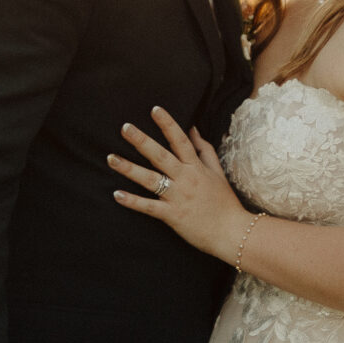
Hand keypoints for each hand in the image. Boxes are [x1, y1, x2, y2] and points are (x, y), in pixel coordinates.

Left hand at [110, 106, 249, 259]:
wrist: (232, 232)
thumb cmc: (225, 202)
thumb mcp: (218, 172)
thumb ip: (205, 150)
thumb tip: (193, 128)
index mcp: (196, 167)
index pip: (181, 141)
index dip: (168, 124)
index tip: (155, 109)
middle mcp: (186, 179)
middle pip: (160, 156)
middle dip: (142, 141)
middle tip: (125, 127)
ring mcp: (178, 197)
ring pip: (150, 179)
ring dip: (129, 168)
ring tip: (111, 158)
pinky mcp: (172, 215)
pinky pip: (149, 207)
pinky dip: (132, 201)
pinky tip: (116, 194)